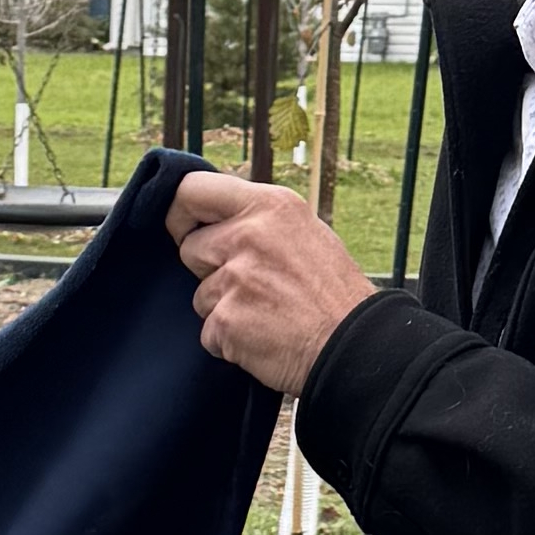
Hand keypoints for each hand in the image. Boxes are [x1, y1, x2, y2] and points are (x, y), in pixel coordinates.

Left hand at [169, 170, 373, 393]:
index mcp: (270, 206)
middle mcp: (248, 236)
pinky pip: (208, 332)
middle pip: (189, 248)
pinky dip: (228, 341)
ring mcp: (235, 279)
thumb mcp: (305, 231)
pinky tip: (262, 338)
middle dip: (209, 269)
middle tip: (251, 285)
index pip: (192, 189)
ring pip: (200, 294)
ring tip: (266, 314)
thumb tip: (217, 221)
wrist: (355, 346)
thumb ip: (259, 221)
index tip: (186, 229)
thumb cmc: (334, 293)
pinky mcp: (226, 320)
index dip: (180, 212)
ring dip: (223, 308)